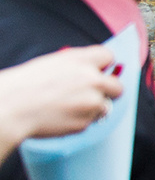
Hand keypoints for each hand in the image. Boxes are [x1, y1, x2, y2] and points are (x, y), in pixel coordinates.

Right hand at [0, 46, 124, 153]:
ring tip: (66, 107)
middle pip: (117, 86)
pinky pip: (89, 122)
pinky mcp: (85, 122)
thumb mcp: (51, 64)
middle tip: (92, 95)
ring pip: (104, 107)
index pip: (109, 57)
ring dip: (92, 108)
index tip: (99, 71)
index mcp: (81, 60)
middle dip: (108, 91)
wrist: (11, 108)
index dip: (103, 65)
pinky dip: (79, 121)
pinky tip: (60, 116)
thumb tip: (95, 70)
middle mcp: (92, 80)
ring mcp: (92, 102)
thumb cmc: (25, 85)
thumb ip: (76, 65)